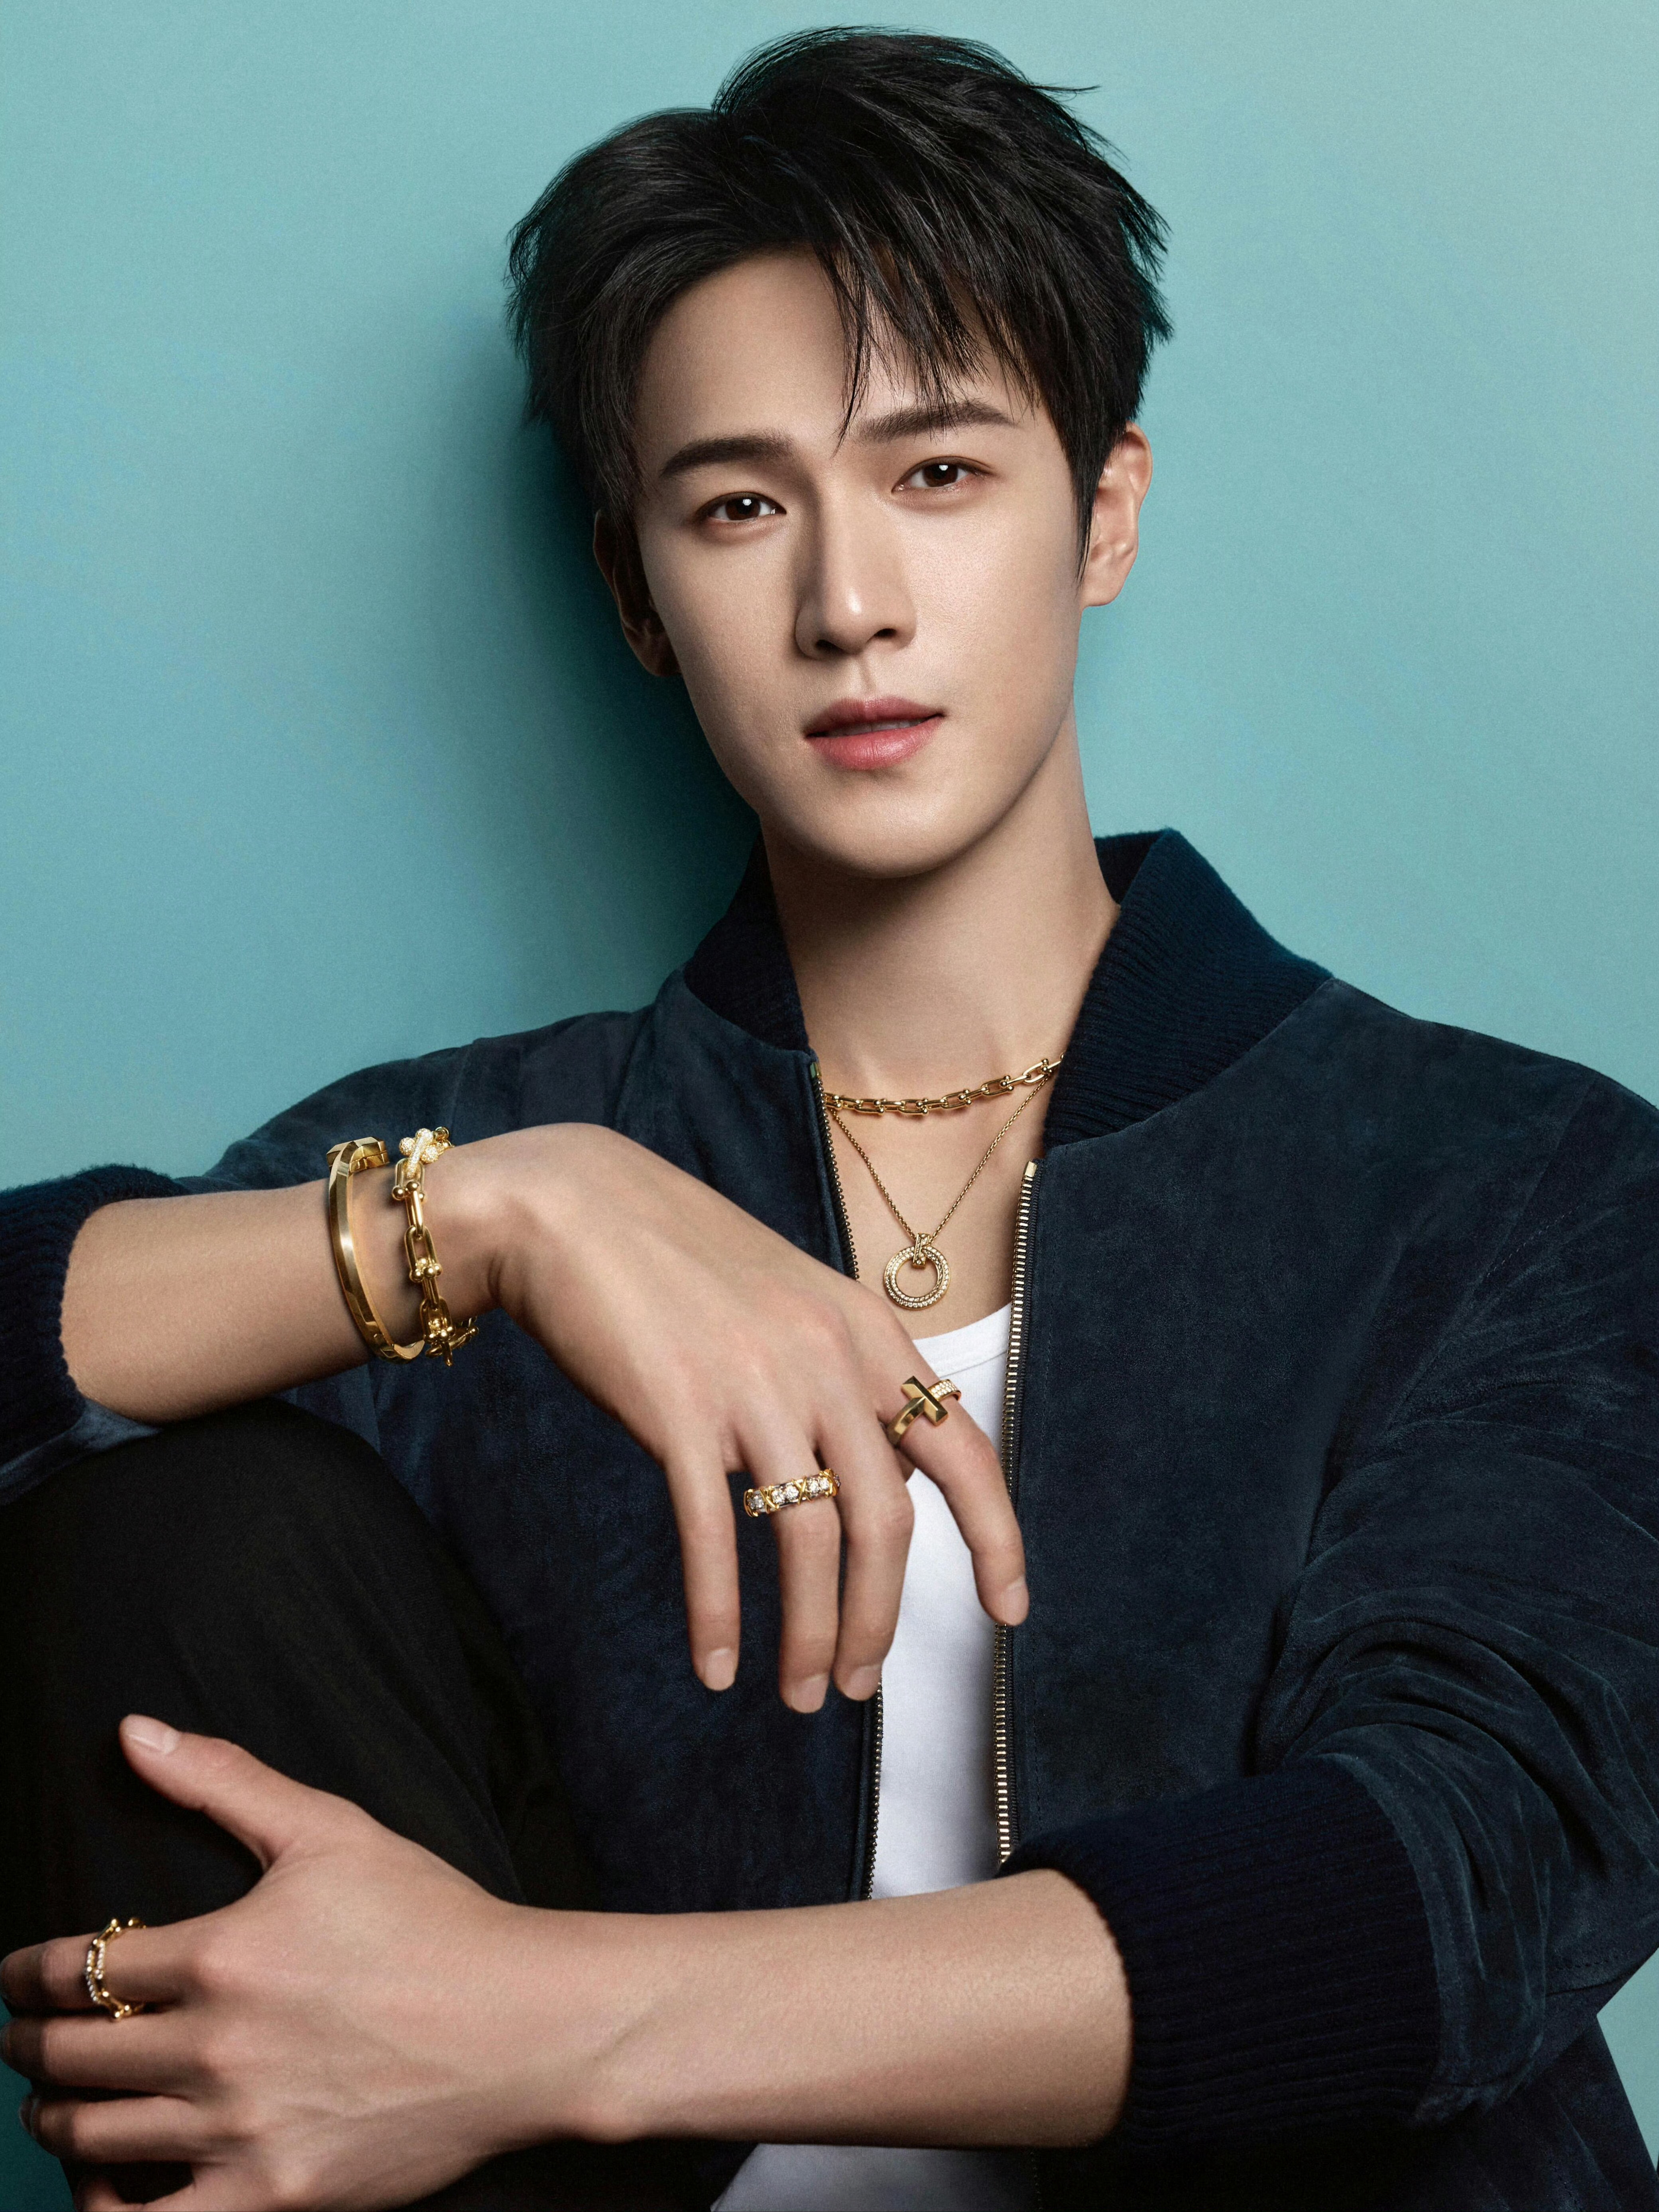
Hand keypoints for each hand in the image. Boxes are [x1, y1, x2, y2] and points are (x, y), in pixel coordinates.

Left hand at [1, 1719, 603, 2211]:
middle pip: (72, 2058)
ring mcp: (240, 2131)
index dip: (28, 1975)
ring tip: (55, 2109)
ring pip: (94, 2140)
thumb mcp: (330, 1828)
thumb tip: (134, 1731)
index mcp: (222, 1956)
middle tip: (21, 2042)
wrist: (522, 2023)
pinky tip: (103, 2191)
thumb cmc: (433, 1920)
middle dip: (28, 2047)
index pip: (79, 1969)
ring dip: (56, 2122)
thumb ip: (222, 1780)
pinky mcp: (272, 2195)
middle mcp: (215, 2048)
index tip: (17, 1979)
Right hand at [445, 1123, 1026, 1709]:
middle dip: (879, 1621)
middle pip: (887, 1521)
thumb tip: (877, 1476)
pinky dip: (719, 1614)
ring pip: (811, 1542)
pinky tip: (714, 1666)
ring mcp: (755, 1386)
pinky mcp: (679, 1411)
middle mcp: (826, 1360)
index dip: (998, 1539)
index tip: (1009, 1611)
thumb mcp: (794, 1303)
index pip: (964, 1451)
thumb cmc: (677, 1263)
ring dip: (810, 1636)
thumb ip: (844, 1382)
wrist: (571, 1209)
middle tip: (856, 1686)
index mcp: (866, 1333)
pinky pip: (715, 1537)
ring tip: (799, 1694)